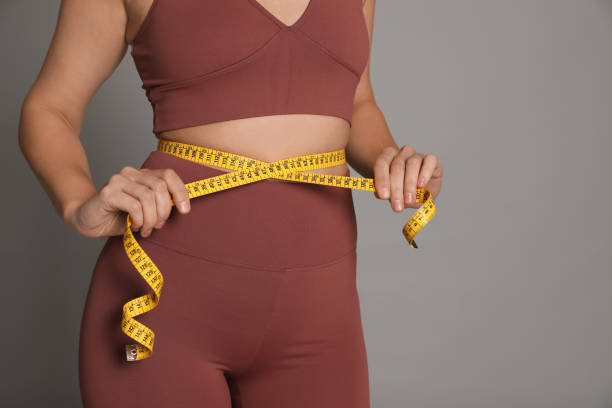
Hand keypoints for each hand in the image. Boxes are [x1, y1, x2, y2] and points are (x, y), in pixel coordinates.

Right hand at [63, 166, 190, 237]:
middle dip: (164, 211)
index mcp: (142, 175)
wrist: (86, 220)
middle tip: (158, 226)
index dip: (180, 191)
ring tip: (146, 229)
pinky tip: (134, 227)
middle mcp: (131, 173)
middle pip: (160, 187)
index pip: (168, 175)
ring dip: (151, 218)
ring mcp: (118, 181)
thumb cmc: (117, 217)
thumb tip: (181, 207)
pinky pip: (134, 206)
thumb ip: (160, 205)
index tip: (185, 210)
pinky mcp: (108, 192)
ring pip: (148, 197)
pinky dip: (139, 220)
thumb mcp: (145, 211)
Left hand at [373, 145, 442, 211]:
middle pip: (397, 166)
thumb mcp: (393, 194)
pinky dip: (425, 173)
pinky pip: (429, 162)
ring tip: (409, 200)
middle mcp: (402, 153)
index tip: (383, 196)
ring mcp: (417, 155)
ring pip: (412, 164)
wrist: (423, 192)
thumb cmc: (403, 190)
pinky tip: (421, 185)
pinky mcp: (432, 160)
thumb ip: (385, 192)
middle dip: (396, 188)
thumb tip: (379, 194)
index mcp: (388, 156)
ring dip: (409, 184)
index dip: (381, 179)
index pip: (382, 163)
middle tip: (397, 206)